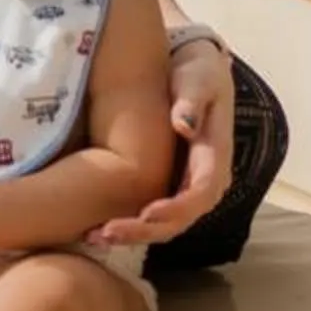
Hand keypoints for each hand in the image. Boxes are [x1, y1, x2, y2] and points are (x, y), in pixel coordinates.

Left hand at [89, 36, 235, 246]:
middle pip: (179, 219)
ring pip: (164, 224)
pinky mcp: (170, 186)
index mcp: (216, 157)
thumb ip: (192, 99)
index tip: (147, 214)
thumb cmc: (198, 74)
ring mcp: (187, 187)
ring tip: (94, 236)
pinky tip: (97, 227)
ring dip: (132, 234)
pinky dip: (129, 224)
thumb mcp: (198, 79)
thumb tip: (184, 124)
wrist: (198, 74)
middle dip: (144, 231)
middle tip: (106, 233)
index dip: (175, 208)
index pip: (200, 193)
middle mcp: (205, 181)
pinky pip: (153, 215)